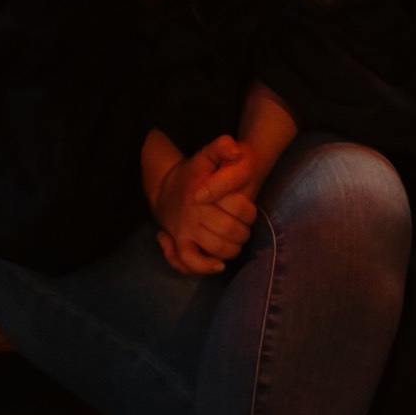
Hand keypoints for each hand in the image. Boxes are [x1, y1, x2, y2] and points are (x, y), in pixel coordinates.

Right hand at [152, 137, 258, 276]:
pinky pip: (190, 262)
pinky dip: (206, 267)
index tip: (250, 212)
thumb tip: (237, 151)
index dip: (249, 213)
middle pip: (229, 230)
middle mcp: (193, 213)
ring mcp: (185, 230)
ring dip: (233, 249)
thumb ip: (222, 147)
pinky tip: (219, 265)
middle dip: (243, 232)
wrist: (165, 190)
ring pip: (216, 248)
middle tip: (245, 229)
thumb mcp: (206, 155)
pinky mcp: (179, 244)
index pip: (236, 207)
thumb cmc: (193, 174)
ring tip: (237, 242)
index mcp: (202, 191)